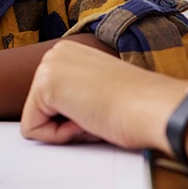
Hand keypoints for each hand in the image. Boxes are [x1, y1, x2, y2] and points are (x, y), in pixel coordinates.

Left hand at [20, 40, 184, 152]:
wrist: (154, 108)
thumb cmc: (137, 105)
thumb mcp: (98, 92)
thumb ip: (76, 94)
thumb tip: (62, 110)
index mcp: (70, 52)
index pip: (51, 102)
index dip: (77, 116)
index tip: (103, 106)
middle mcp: (55, 53)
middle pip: (40, 110)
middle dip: (67, 122)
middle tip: (98, 113)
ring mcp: (48, 67)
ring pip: (36, 120)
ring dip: (65, 129)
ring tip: (94, 115)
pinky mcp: (44, 86)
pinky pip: (33, 130)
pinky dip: (59, 136)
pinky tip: (85, 120)